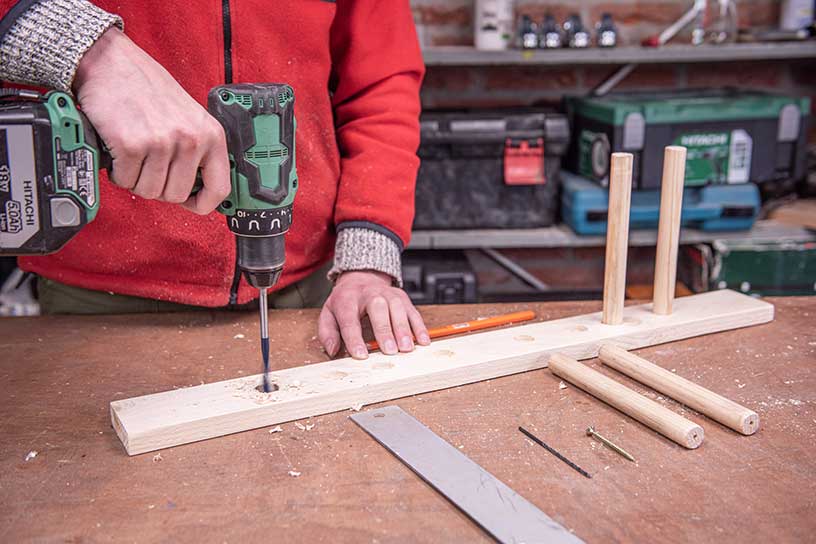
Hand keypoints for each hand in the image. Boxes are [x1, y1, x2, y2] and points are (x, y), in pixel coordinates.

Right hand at [73, 29, 229, 213]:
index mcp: (211, 135)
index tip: (188, 202)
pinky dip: (118, 172)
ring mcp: (162, 142)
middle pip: (175, 195)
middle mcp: (191, 139)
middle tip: (147, 166)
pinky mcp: (132, 145)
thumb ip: (197, 150)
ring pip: (149, 191)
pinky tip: (119, 152)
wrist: (111, 63)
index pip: (219, 189)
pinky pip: (126, 180)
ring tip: (133, 155)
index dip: (201, 203)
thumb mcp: (189, 117)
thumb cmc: (147, 89)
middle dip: (157, 186)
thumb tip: (197, 189)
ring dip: (135, 178)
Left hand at [319, 271, 430, 359]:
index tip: (360, 355)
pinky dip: (419, 327)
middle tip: (390, 351)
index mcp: (347, 299)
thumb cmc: (346, 301)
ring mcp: (388, 294)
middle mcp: (369, 294)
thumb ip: (327, 333)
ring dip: (404, 329)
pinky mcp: (403, 298)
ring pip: (398, 309)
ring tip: (407, 348)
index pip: (349, 319)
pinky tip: (422, 341)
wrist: (362, 277)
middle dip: (385, 331)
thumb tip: (333, 350)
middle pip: (378, 309)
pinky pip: (413, 312)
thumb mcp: (329, 313)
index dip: (355, 338)